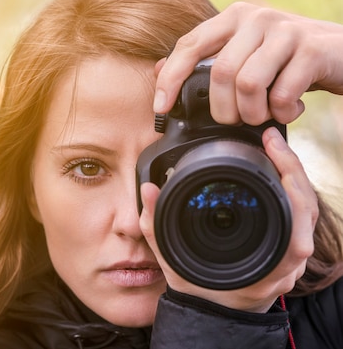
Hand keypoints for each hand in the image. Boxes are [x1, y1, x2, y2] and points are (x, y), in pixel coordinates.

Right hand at [139, 127, 317, 312]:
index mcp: (261, 267)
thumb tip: (149, 189)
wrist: (208, 315)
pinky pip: (301, 220)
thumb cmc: (194, 290)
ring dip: (297, 180)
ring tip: (276, 152)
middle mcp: (283, 266)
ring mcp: (289, 262)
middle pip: (308, 211)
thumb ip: (155, 223)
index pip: (297, 222)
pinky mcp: (286, 254)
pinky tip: (280, 174)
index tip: (274, 151)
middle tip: (273, 142)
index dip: (292, 182)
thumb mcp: (170, 257)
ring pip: (309, 215)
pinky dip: (294, 193)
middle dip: (295, 169)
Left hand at [154, 2, 342, 124]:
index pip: (189, 45)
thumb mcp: (244, 55)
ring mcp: (285, 30)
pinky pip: (282, 94)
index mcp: (233, 18)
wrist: (342, 53)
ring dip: (253, 113)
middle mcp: (256, 17)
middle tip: (235, 120)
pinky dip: (282, 112)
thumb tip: (158, 71)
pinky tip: (289, 110)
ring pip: (248, 84)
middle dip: (222, 110)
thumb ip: (205, 61)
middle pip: (219, 73)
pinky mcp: (311, 49)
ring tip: (263, 116)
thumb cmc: (285, 59)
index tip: (161, 108)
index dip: (170, 79)